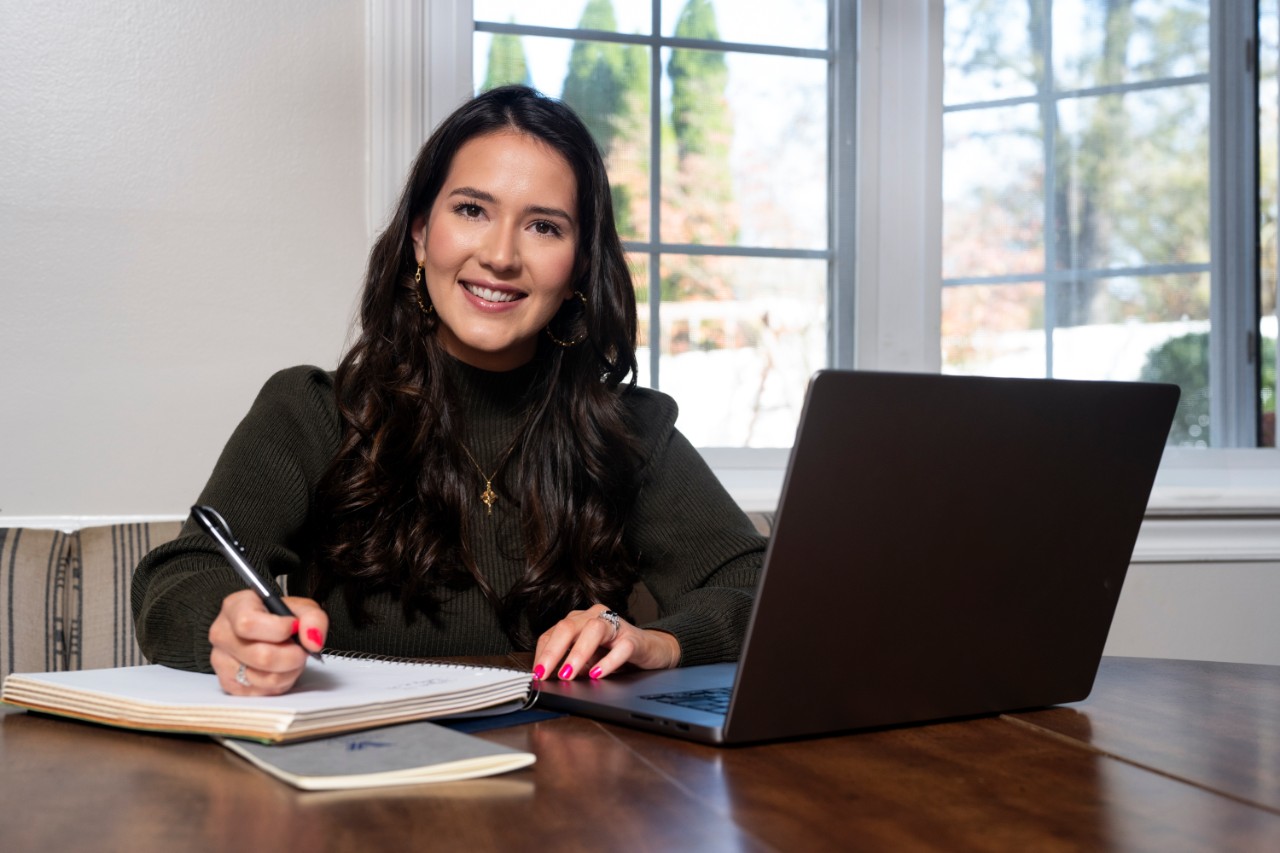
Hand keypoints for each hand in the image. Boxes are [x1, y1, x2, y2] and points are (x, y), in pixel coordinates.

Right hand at [208, 589, 327, 695]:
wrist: (266, 632)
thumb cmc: (279, 617)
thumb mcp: (301, 607)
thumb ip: (313, 618)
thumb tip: (312, 641)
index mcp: (235, 607)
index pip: (248, 623)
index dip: (278, 629)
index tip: (294, 627)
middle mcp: (222, 634)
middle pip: (261, 656)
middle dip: (292, 656)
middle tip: (301, 650)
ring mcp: (221, 661)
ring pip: (264, 678)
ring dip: (289, 671)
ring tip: (291, 659)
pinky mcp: (228, 684)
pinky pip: (262, 691)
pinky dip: (280, 683)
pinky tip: (280, 669)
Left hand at [532, 604, 679, 681]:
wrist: (653, 650)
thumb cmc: (616, 652)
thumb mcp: (587, 659)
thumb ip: (570, 664)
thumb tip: (549, 679)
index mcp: (579, 620)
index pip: (553, 633)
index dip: (542, 654)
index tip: (536, 675)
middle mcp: (595, 617)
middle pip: (568, 627)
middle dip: (553, 652)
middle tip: (544, 673)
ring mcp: (616, 625)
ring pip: (593, 630)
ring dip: (577, 653)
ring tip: (568, 674)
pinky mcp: (635, 638)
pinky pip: (621, 647)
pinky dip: (608, 661)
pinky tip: (597, 674)